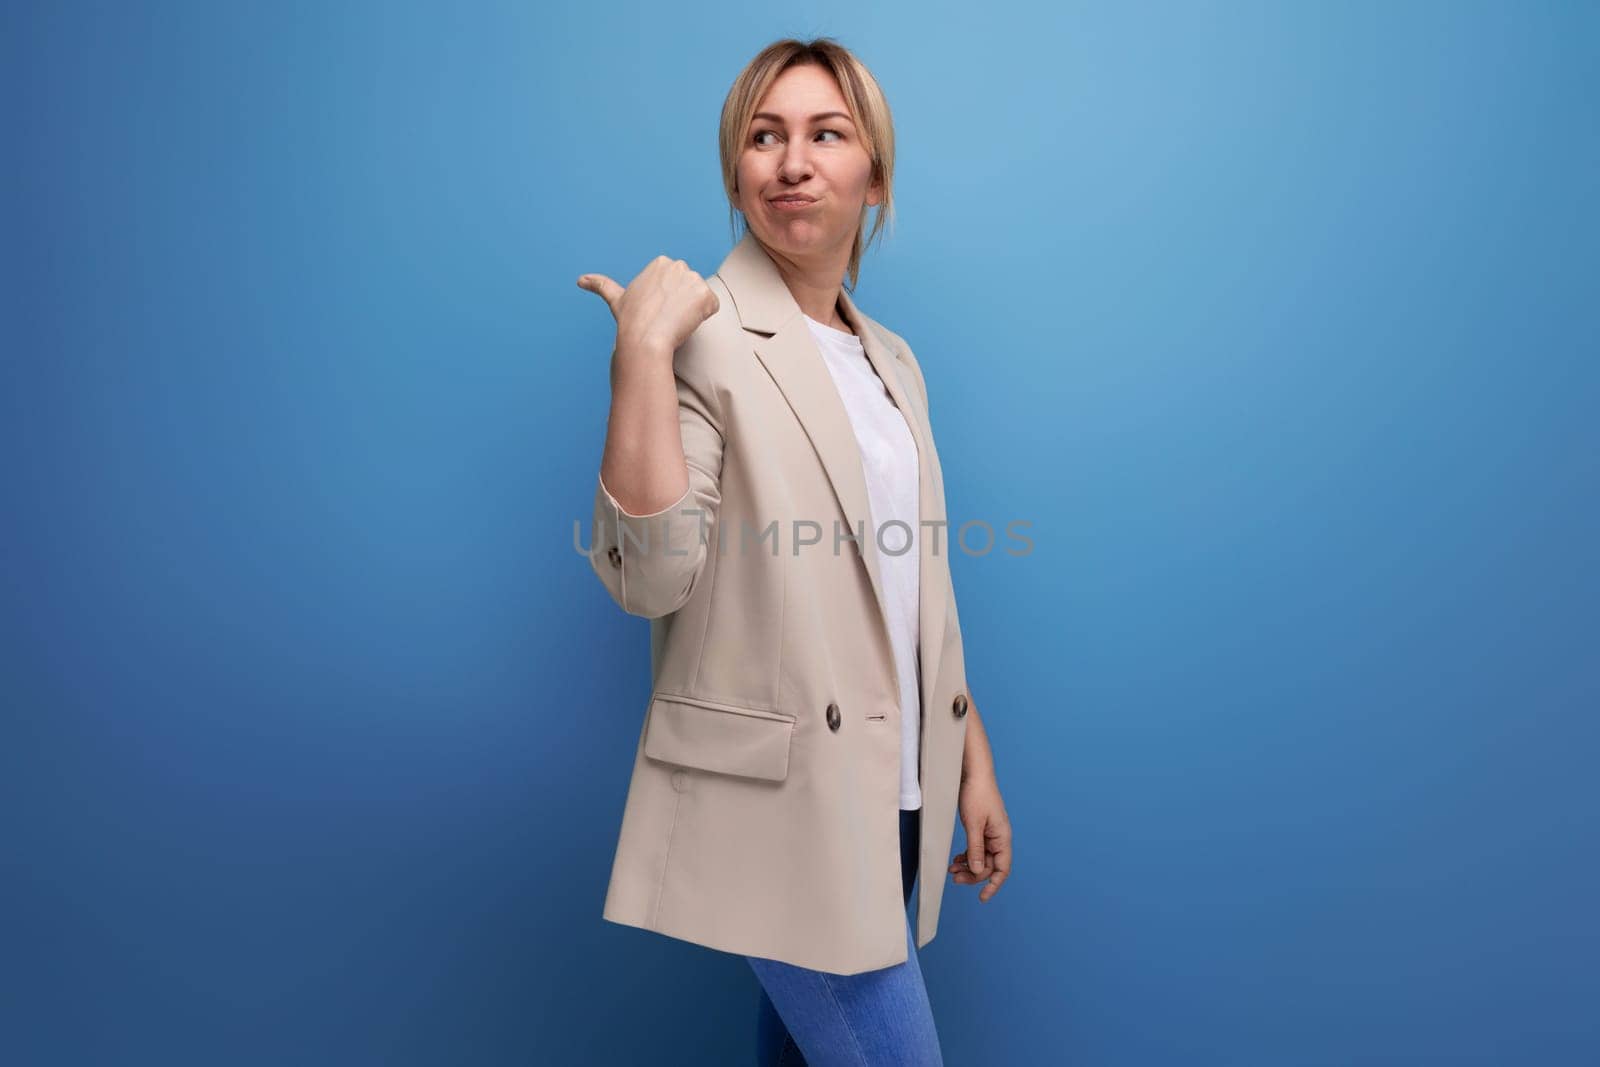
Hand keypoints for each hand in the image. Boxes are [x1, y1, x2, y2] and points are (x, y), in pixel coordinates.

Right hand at [576, 256, 720, 360]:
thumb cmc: (630, 321)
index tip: (657, 310)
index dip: (669, 301)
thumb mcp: (616, 298)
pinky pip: (711, 308)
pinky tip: (686, 323)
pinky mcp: (706, 296)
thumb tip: (580, 280)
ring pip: (701, 299)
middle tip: (666, 317)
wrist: (644, 339)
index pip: (676, 283)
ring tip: (674, 320)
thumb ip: (601, 285)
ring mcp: (694, 279)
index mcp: (661, 263)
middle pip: (690, 289)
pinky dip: (703, 318)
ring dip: (692, 311)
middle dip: (681, 304)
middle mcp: (679, 265)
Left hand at [949, 773, 1010, 902]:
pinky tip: (956, 859)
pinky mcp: (982, 828)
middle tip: (954, 878)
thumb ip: (975, 849)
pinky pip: (977, 849)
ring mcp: (991, 833)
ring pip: (981, 858)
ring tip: (952, 870)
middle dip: (973, 875)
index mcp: (1002, 838)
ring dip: (968, 866)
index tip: (981, 897)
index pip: (1002, 869)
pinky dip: (967, 856)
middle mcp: (999, 838)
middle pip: (989, 866)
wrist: (974, 773)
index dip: (993, 885)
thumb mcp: (973, 824)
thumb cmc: (977, 795)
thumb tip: (977, 871)